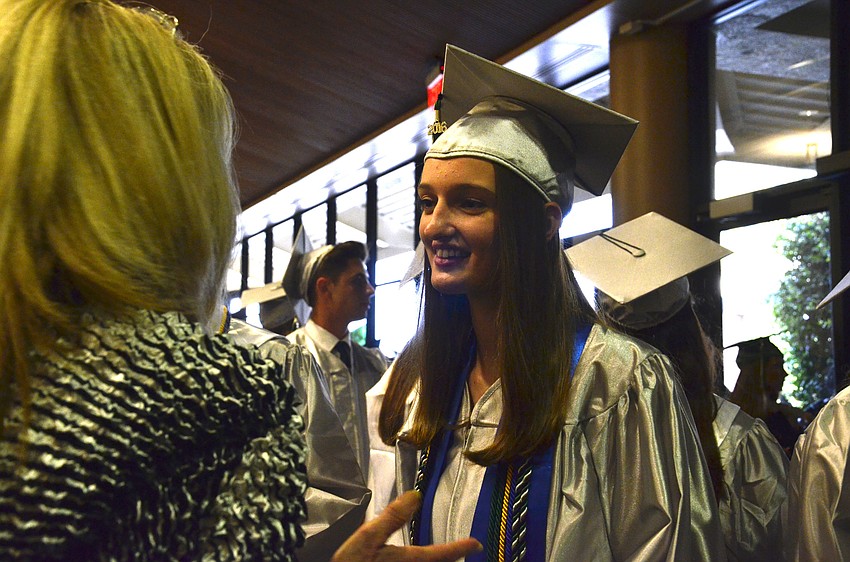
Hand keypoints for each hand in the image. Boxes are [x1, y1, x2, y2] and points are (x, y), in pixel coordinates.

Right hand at [331, 490, 481, 561]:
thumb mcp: (367, 537)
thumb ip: (392, 517)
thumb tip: (415, 495)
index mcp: (408, 560)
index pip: (441, 553)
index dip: (461, 547)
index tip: (476, 543)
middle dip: (448, 558)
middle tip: (458, 550)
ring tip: (440, 555)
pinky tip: (407, 560)